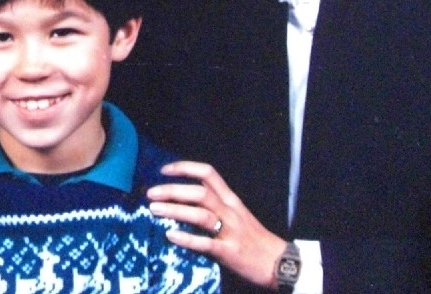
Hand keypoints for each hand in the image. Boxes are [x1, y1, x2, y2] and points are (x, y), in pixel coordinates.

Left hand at [147, 160, 285, 288]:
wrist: (279, 263)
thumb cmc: (253, 238)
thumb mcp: (236, 214)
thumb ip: (215, 205)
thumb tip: (182, 199)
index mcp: (231, 199)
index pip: (208, 173)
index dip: (185, 167)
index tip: (164, 170)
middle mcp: (230, 211)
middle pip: (199, 192)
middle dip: (173, 190)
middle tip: (151, 193)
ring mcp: (231, 231)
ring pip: (201, 214)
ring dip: (175, 210)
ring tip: (154, 210)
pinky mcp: (230, 253)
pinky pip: (207, 244)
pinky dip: (187, 239)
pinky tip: (171, 236)